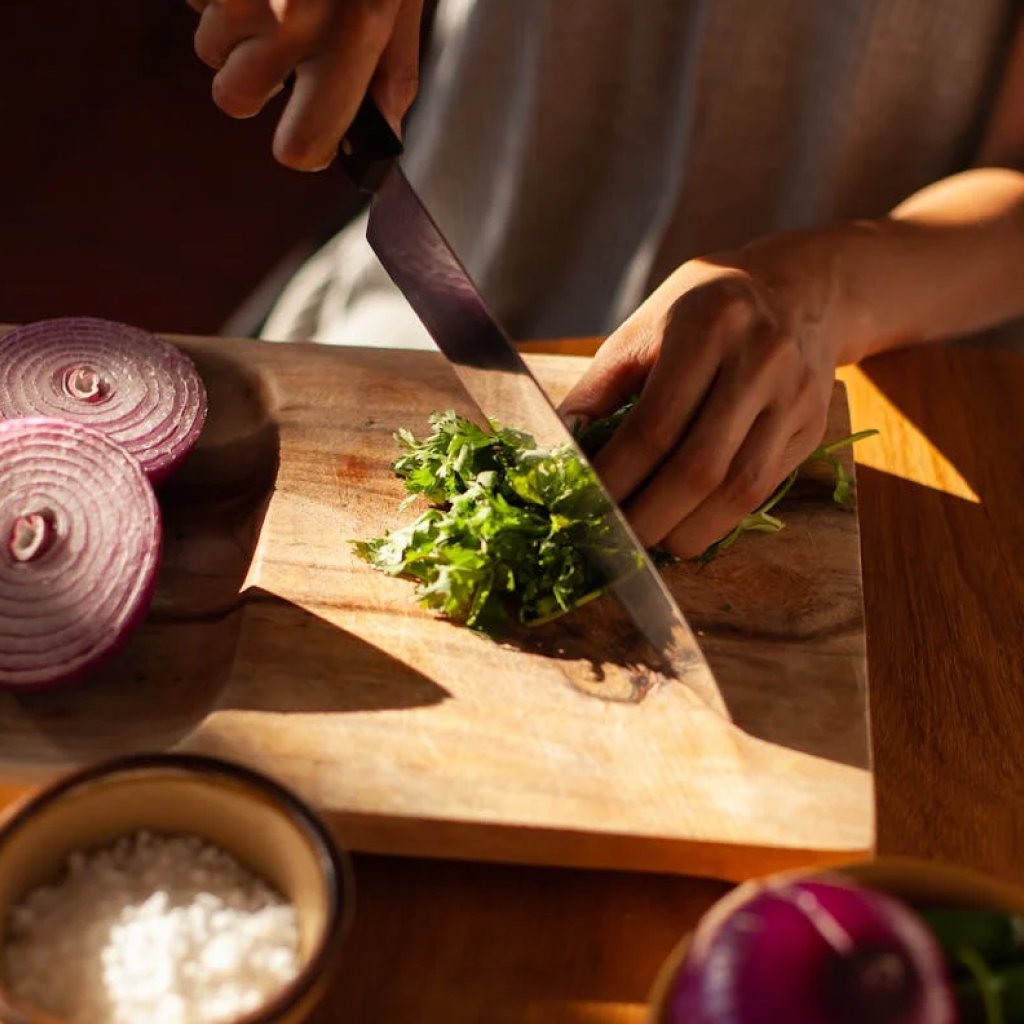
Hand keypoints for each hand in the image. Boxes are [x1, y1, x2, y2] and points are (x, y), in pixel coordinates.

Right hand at [186, 0, 425, 169]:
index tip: (311, 129)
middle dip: (254, 77)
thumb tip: (383, 135)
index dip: (305, 145)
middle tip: (286, 39)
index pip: (300, 145)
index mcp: (350, 34)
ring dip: (232, 27)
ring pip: (210, 46)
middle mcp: (288, 16)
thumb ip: (394, 69)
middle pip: (236, 98)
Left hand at [559, 234, 849, 558]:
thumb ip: (600, 387)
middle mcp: (760, 360)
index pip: (654, 426)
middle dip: (649, 517)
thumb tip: (560, 447)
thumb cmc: (703, 309)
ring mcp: (794, 397)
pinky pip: (763, 489)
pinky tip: (687, 526)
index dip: (616, 477)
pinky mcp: (812, 427)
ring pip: (738, 488)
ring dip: (687, 530)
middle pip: (698, 467)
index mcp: (707, 326)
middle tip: (614, 538)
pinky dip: (719, 520)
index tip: (586, 505)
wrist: (799, 288)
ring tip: (650, 541)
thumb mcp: (643, 327)